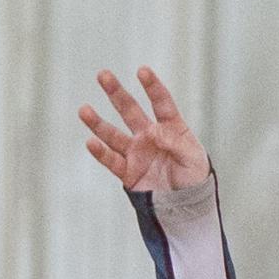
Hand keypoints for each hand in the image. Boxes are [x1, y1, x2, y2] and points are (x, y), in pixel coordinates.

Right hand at [79, 68, 210, 191]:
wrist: (186, 207)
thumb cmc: (195, 179)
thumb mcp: (193, 159)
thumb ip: (176, 143)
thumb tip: (154, 131)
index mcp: (171, 127)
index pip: (161, 103)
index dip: (152, 87)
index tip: (142, 71)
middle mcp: (150, 135)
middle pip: (130, 110)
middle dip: (116, 93)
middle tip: (103, 75)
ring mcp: (136, 152)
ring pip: (113, 134)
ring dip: (98, 123)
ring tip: (84, 110)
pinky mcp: (127, 172)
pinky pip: (111, 160)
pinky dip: (101, 153)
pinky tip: (90, 142)